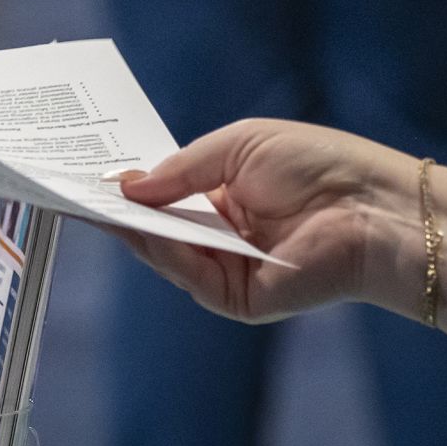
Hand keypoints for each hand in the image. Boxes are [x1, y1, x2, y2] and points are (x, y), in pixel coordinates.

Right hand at [116, 119, 418, 323]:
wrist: (372, 206)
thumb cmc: (316, 164)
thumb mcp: (236, 148)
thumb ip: (180, 170)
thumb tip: (127, 184)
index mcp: (226, 196)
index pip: (168, 195)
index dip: (132, 183)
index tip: (91, 169)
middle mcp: (224, 235)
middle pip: (160, 226)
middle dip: (120, 207)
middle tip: (75, 186)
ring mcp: (230, 269)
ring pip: (166, 252)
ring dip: (130, 228)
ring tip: (91, 201)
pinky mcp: (239, 298)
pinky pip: (188, 274)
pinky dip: (158, 251)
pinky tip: (133, 225)